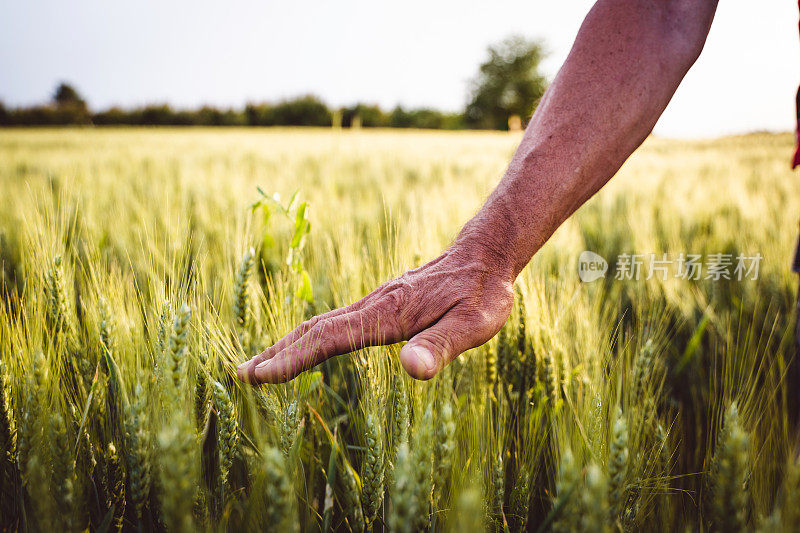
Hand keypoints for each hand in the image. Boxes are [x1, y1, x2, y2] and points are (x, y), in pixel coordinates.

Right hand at [237, 242, 514, 383]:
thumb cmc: (483, 294)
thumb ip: (441, 346)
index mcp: (388, 313)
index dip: (293, 359)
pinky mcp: (383, 303)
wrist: (486, 255)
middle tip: (241, 375)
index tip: (257, 376)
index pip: (329, 338)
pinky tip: (311, 347)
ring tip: (263, 366)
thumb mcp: (473, 325)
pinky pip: (338, 322)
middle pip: (315, 329)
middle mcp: (374, 305)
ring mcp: (376, 302)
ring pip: (323, 323)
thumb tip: (411, 370)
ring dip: (290, 344)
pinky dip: (312, 337)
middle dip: (277, 353)